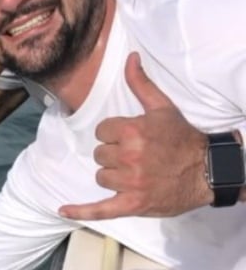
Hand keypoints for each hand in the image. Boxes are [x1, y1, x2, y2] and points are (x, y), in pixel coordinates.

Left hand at [59, 52, 210, 219]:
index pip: (101, 132)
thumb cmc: (183, 138)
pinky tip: (62, 210)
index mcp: (132, 131)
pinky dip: (81, 211)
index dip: (113, 135)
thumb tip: (130, 58)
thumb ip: (141, 84)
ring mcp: (130, 182)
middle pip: (100, 155)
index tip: (130, 138)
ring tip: (136, 173)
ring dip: (113, 176)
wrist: (207, 171)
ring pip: (101, 177)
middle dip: (114, 155)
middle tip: (137, 157)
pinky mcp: (132, 204)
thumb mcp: (162, 108)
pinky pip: (100, 209)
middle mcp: (129, 156)